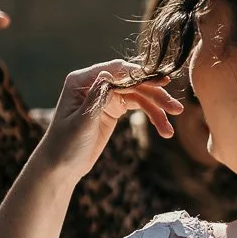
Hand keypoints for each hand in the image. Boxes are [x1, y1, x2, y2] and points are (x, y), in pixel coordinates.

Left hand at [38, 60, 183, 180]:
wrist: (61, 166)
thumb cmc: (65, 145)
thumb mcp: (81, 123)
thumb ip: (96, 98)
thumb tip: (109, 74)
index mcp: (81, 81)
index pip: (115, 71)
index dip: (140, 75)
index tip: (162, 82)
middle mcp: (95, 83)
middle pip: (131, 81)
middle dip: (155, 94)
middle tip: (175, 107)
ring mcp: (106, 95)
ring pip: (139, 95)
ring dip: (157, 108)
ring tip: (171, 125)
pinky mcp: (114, 108)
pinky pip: (138, 106)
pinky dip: (152, 116)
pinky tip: (164, 129)